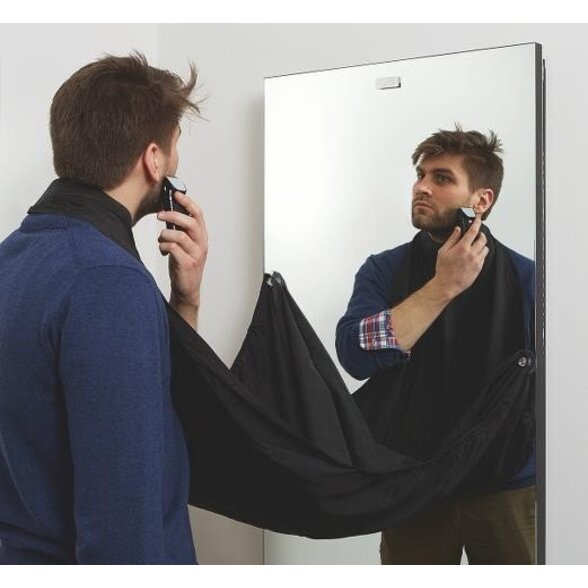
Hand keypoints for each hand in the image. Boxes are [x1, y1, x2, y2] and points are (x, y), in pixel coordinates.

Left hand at [157, 191, 207, 321]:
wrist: (187, 288)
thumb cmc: (183, 264)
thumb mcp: (184, 245)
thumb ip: (180, 230)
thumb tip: (167, 213)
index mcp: (201, 236)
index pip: (198, 214)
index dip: (187, 202)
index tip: (176, 194)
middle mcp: (201, 244)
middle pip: (191, 222)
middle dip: (173, 215)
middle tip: (160, 215)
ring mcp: (196, 254)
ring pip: (180, 236)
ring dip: (165, 234)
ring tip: (161, 238)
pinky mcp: (187, 264)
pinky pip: (173, 249)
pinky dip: (164, 246)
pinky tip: (162, 250)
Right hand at [433, 213, 488, 298]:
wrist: (447, 285)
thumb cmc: (443, 269)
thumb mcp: (443, 251)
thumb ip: (452, 239)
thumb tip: (458, 229)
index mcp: (462, 247)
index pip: (474, 230)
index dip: (477, 222)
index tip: (479, 218)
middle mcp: (472, 253)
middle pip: (483, 239)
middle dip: (480, 234)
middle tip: (476, 234)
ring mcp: (477, 261)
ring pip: (485, 248)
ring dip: (481, 245)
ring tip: (474, 246)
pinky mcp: (479, 268)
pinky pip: (484, 257)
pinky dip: (480, 254)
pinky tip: (473, 256)